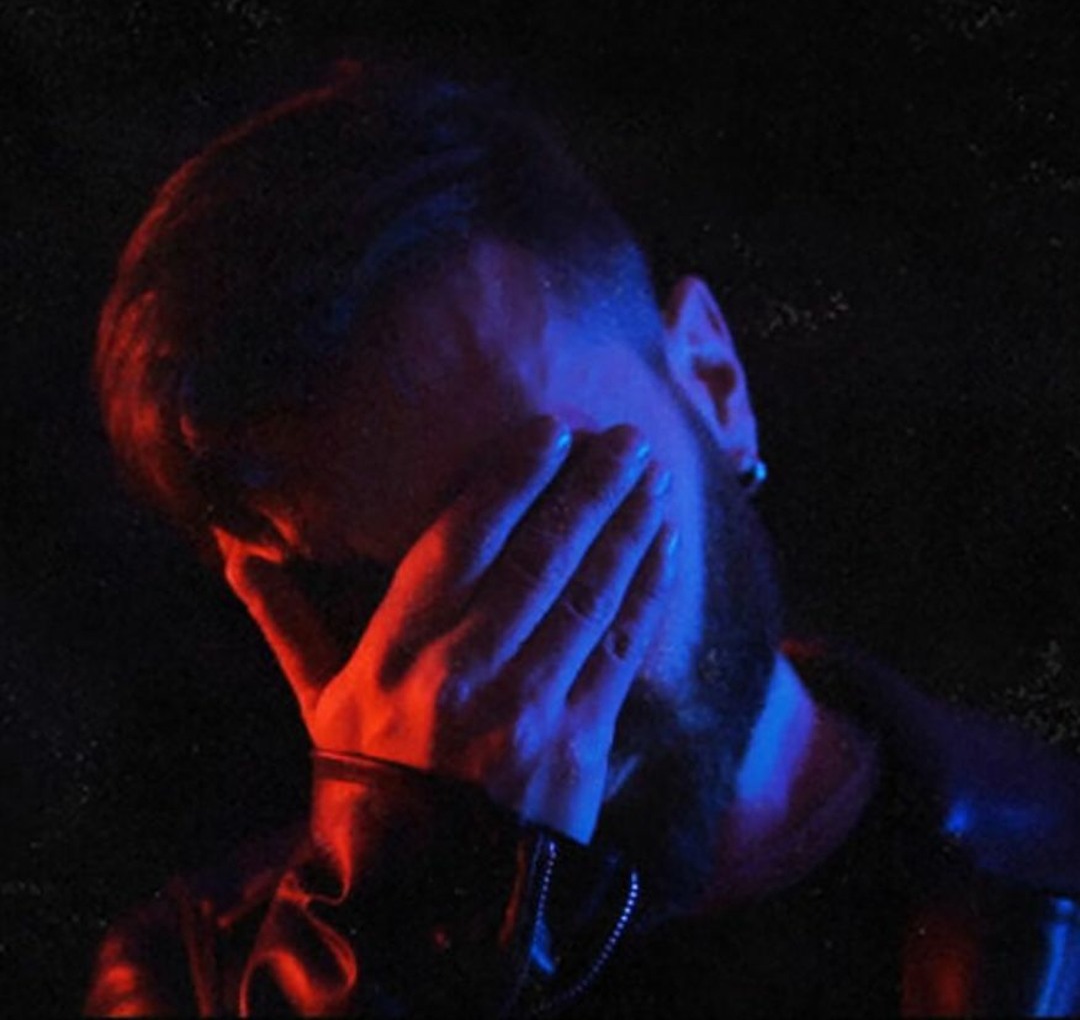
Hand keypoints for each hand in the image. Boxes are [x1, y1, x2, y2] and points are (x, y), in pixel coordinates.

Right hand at [217, 416, 678, 841]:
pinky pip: (619, 649)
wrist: (424, 894)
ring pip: (587, 593)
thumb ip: (287, 621)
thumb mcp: (320, 703)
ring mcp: (526, 709)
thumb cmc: (370, 781)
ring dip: (627, 526)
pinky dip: (646, 591)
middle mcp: (460, 674)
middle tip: (625, 439)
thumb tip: (238, 554)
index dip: (510, 480)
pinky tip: (665, 545)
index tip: (549, 432)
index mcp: (392, 657)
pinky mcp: (578, 743)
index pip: (459, 543)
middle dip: (587, 488)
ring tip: (652, 476)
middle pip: (536, 557)